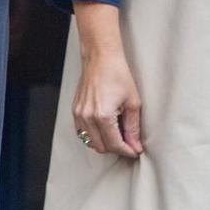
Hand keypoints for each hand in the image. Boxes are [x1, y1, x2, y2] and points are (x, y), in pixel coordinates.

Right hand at [71, 3, 143, 157]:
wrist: (100, 57)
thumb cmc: (118, 74)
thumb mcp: (132, 102)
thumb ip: (133, 127)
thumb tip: (135, 145)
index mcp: (103, 116)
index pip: (115, 144)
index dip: (127, 150)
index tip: (135, 151)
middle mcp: (88, 118)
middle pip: (102, 147)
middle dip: (116, 148)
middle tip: (129, 143)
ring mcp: (79, 115)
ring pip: (91, 142)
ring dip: (105, 143)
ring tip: (117, 135)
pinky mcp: (75, 110)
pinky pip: (82, 133)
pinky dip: (93, 136)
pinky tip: (104, 129)